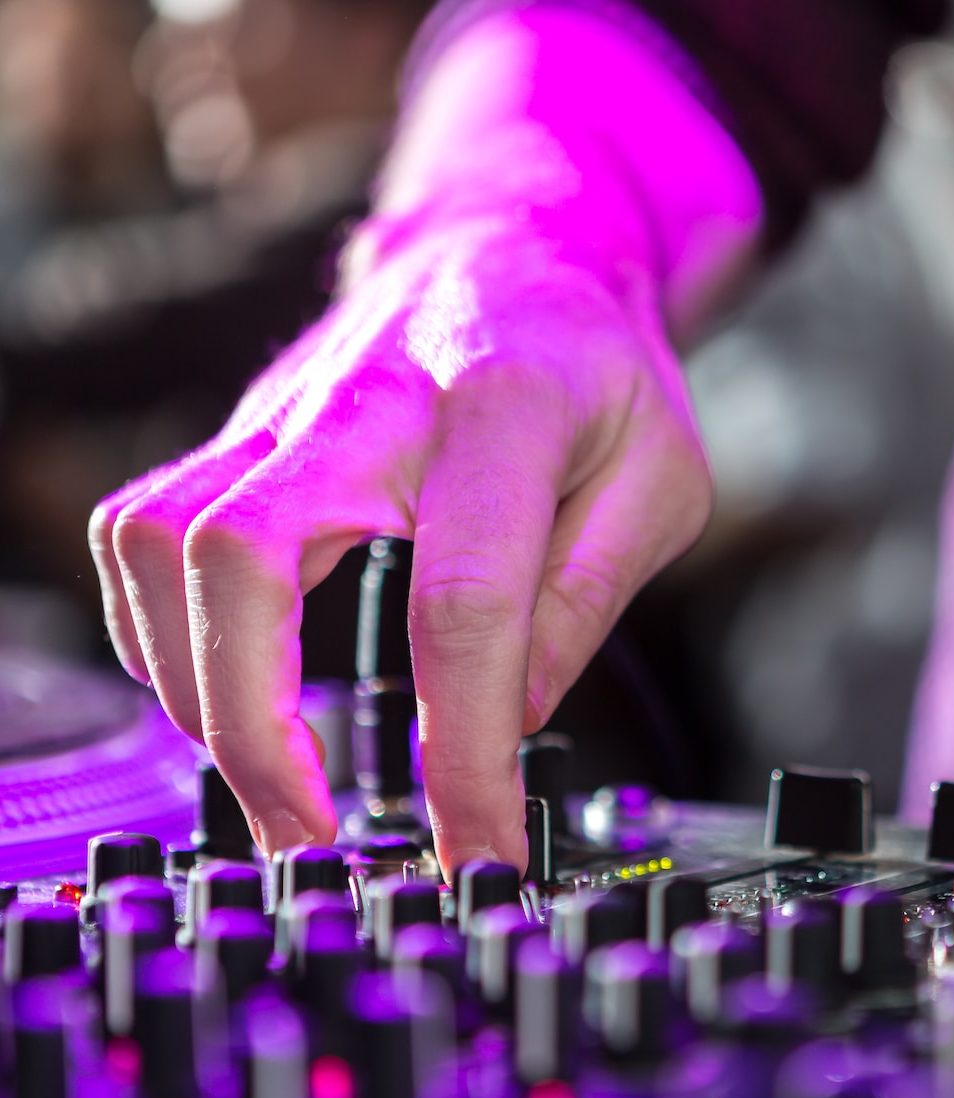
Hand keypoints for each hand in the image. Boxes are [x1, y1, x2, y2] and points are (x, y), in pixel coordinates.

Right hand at [88, 224, 711, 870]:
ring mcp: (286, 409)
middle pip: (244, 554)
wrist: (515, 247)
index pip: (465, 606)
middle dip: (255, 723)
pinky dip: (159, 632)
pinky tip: (222, 695)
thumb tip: (509, 721)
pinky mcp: (241, 431)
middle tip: (311, 833)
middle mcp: (369, 399)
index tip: (479, 845)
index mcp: (505, 411)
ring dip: (195, 687)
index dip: (466, 751)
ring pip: (161, 541)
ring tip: (269, 783)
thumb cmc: (600, 372)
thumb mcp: (661, 483)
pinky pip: (142, 531)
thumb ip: (588, 599)